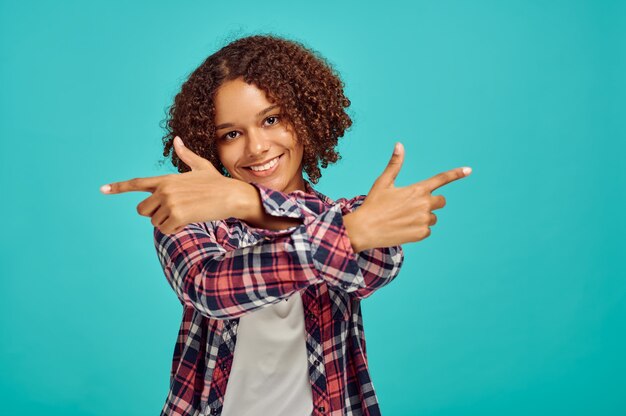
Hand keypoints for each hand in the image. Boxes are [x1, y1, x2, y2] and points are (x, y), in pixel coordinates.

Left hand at [99, 136, 251, 234]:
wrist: (232, 195)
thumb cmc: (218, 182)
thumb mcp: (200, 167)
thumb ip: (186, 156)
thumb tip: (177, 140)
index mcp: (166, 179)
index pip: (137, 183)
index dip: (118, 187)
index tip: (102, 189)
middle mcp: (164, 189)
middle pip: (142, 210)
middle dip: (156, 214)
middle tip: (175, 211)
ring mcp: (169, 202)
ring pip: (155, 222)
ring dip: (168, 222)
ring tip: (187, 213)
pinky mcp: (177, 215)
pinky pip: (165, 229)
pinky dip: (176, 229)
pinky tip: (189, 220)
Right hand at [343, 142, 470, 250]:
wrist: (365, 230)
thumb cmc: (373, 204)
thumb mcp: (383, 183)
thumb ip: (395, 164)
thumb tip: (399, 145)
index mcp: (417, 189)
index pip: (441, 179)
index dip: (456, 174)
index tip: (469, 170)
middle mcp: (424, 204)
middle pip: (441, 201)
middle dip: (431, 202)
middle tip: (412, 206)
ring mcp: (424, 220)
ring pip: (432, 217)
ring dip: (423, 217)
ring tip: (403, 218)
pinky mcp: (421, 234)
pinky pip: (427, 230)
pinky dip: (418, 230)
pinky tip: (403, 228)